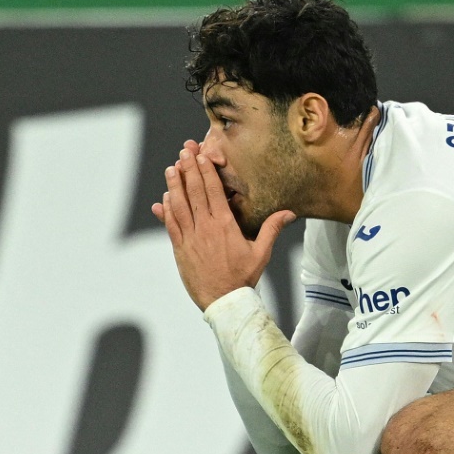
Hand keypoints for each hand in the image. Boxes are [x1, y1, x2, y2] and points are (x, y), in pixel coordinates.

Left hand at [151, 140, 295, 309]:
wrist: (224, 301)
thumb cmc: (243, 278)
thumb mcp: (261, 253)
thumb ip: (272, 229)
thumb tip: (289, 213)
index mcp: (225, 225)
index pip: (214, 191)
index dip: (205, 171)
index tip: (200, 156)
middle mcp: (206, 227)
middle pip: (195, 192)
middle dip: (189, 169)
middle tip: (184, 152)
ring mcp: (191, 238)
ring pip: (179, 205)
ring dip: (174, 185)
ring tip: (171, 168)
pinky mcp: (180, 249)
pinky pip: (171, 225)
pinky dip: (167, 210)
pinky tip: (164, 198)